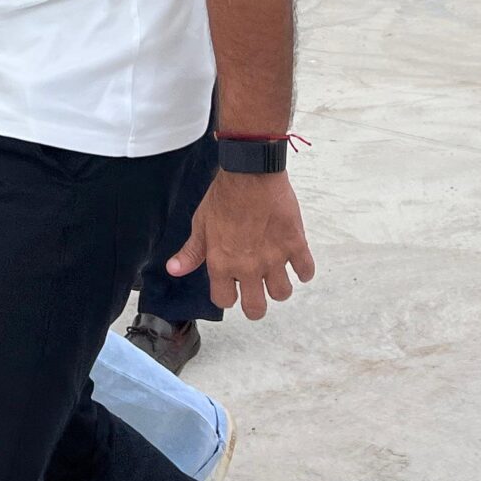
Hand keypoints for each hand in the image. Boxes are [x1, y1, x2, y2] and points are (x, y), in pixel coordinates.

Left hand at [167, 169, 315, 319]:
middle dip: (255, 305)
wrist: (250, 172)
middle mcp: (248, 268)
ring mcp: (274, 258)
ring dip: (279, 286)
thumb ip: (191, 251)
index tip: (231, 286)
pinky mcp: (295, 244)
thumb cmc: (224, 196)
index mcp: (222, 265)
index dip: (227, 295)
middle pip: (256, 308)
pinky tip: (297, 262)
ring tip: (276, 273)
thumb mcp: (201, 223)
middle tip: (256, 291)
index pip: (225, 301)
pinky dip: (304, 270)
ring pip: (282, 293)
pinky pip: (306, 270)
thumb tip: (174, 270)